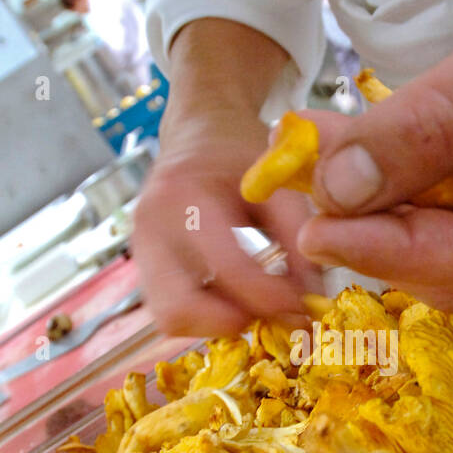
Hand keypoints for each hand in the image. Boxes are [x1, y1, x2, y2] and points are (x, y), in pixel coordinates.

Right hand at [133, 106, 318, 335]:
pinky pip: (171, 310)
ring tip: (254, 302)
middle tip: (272, 313)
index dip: (270, 300)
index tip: (303, 307)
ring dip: (218, 323)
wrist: (200, 129)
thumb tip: (312, 299)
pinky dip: (206, 315)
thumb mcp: (277, 182)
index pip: (227, 269)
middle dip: (233, 322)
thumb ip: (297, 237)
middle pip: (178, 311)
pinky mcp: (143, 266)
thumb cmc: (240, 153)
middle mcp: (151, 227)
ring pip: (171, 318)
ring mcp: (139, 250)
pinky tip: (235, 296)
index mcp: (185, 195)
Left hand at [297, 0, 452, 309]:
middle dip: (373, 225)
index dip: (389, 249)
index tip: (314, 230)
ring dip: (369, 197)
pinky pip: (436, 188)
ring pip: (434, 226)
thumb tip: (341, 190)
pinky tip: (340, 142)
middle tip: (300, 184)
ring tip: (307, 153)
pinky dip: (386, 168)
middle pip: (450, 257)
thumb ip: (433, 125)